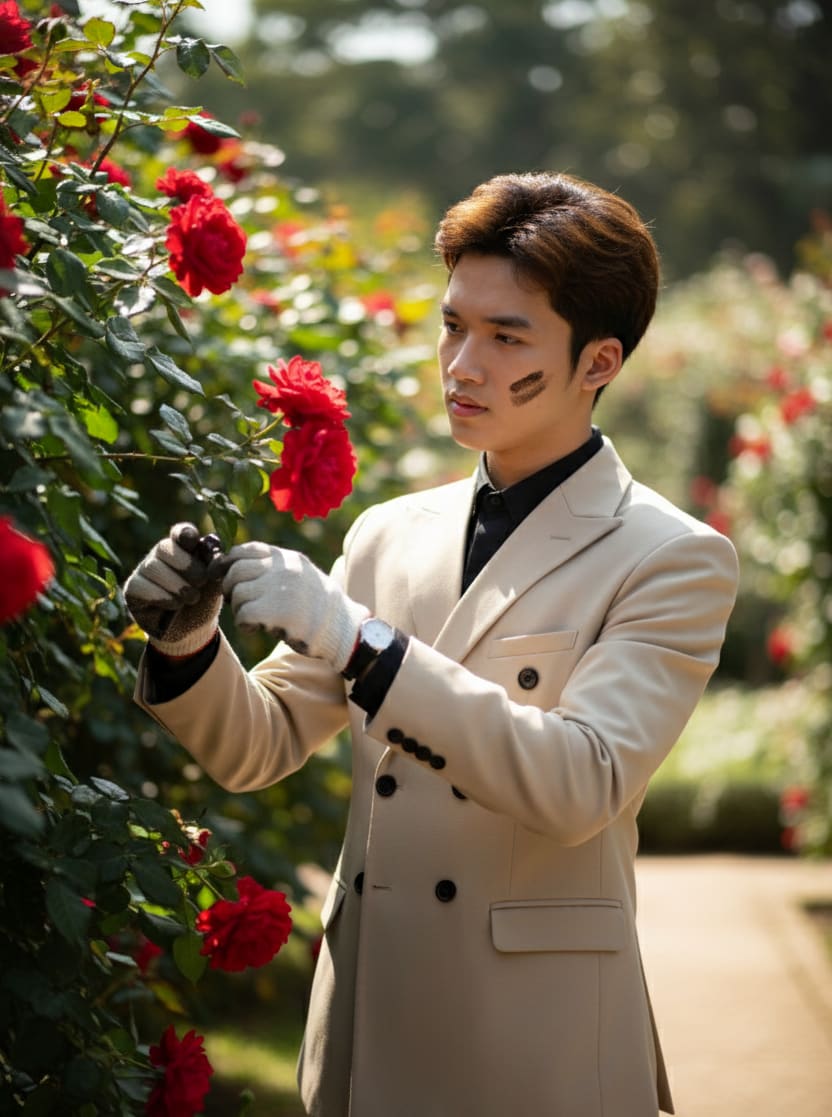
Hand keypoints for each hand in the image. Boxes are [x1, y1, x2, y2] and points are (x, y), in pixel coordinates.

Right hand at [124, 523, 225, 655]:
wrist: (193, 630)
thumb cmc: (204, 601)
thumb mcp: (215, 583)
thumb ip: (215, 563)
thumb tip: (212, 542)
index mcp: (183, 548)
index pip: (180, 533)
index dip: (185, 533)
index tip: (192, 540)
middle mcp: (160, 555)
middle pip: (165, 547)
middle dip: (186, 565)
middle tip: (201, 582)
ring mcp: (144, 570)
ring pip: (153, 567)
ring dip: (176, 585)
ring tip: (191, 598)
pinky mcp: (132, 588)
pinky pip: (141, 586)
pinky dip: (161, 596)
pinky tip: (174, 605)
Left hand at [223, 542, 369, 671]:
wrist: (341, 626)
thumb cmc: (315, 603)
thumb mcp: (299, 574)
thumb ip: (272, 566)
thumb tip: (231, 563)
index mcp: (286, 558)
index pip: (244, 550)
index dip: (228, 564)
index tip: (228, 577)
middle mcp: (282, 568)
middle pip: (236, 571)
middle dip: (231, 588)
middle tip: (239, 602)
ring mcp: (280, 588)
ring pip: (238, 593)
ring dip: (239, 608)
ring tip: (254, 617)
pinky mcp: (277, 612)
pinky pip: (243, 614)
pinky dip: (244, 623)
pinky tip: (255, 627)